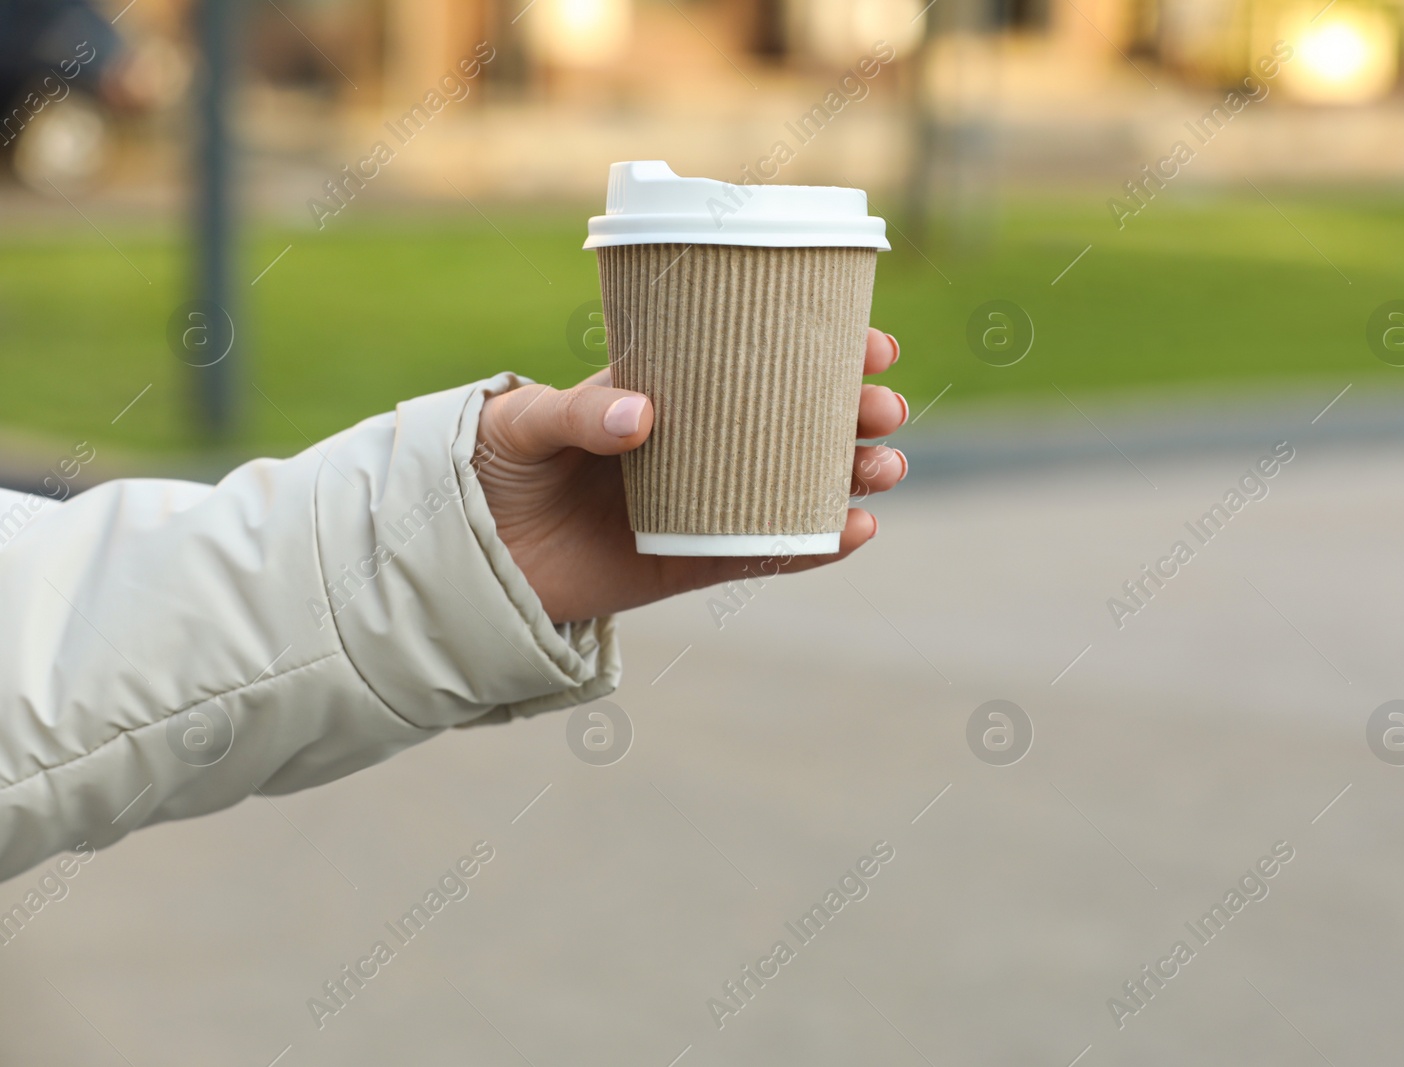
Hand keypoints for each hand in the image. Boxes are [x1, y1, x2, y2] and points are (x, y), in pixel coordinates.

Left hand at [473, 328, 908, 623]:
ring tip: (885, 469)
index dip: (823, 349)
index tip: (872, 342)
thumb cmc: (493, 467)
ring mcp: (704, 504)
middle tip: (886, 410)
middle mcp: (700, 445)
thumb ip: (578, 413)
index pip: (759, 360)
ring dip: (852, 476)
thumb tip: (642, 417)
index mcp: (671, 391)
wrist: (467, 554)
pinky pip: (767, 553)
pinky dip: (814, 545)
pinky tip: (855, 530)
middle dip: (856, 414)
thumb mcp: (526, 424)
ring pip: (798, 486)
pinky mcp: (693, 563)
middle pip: (799, 424)